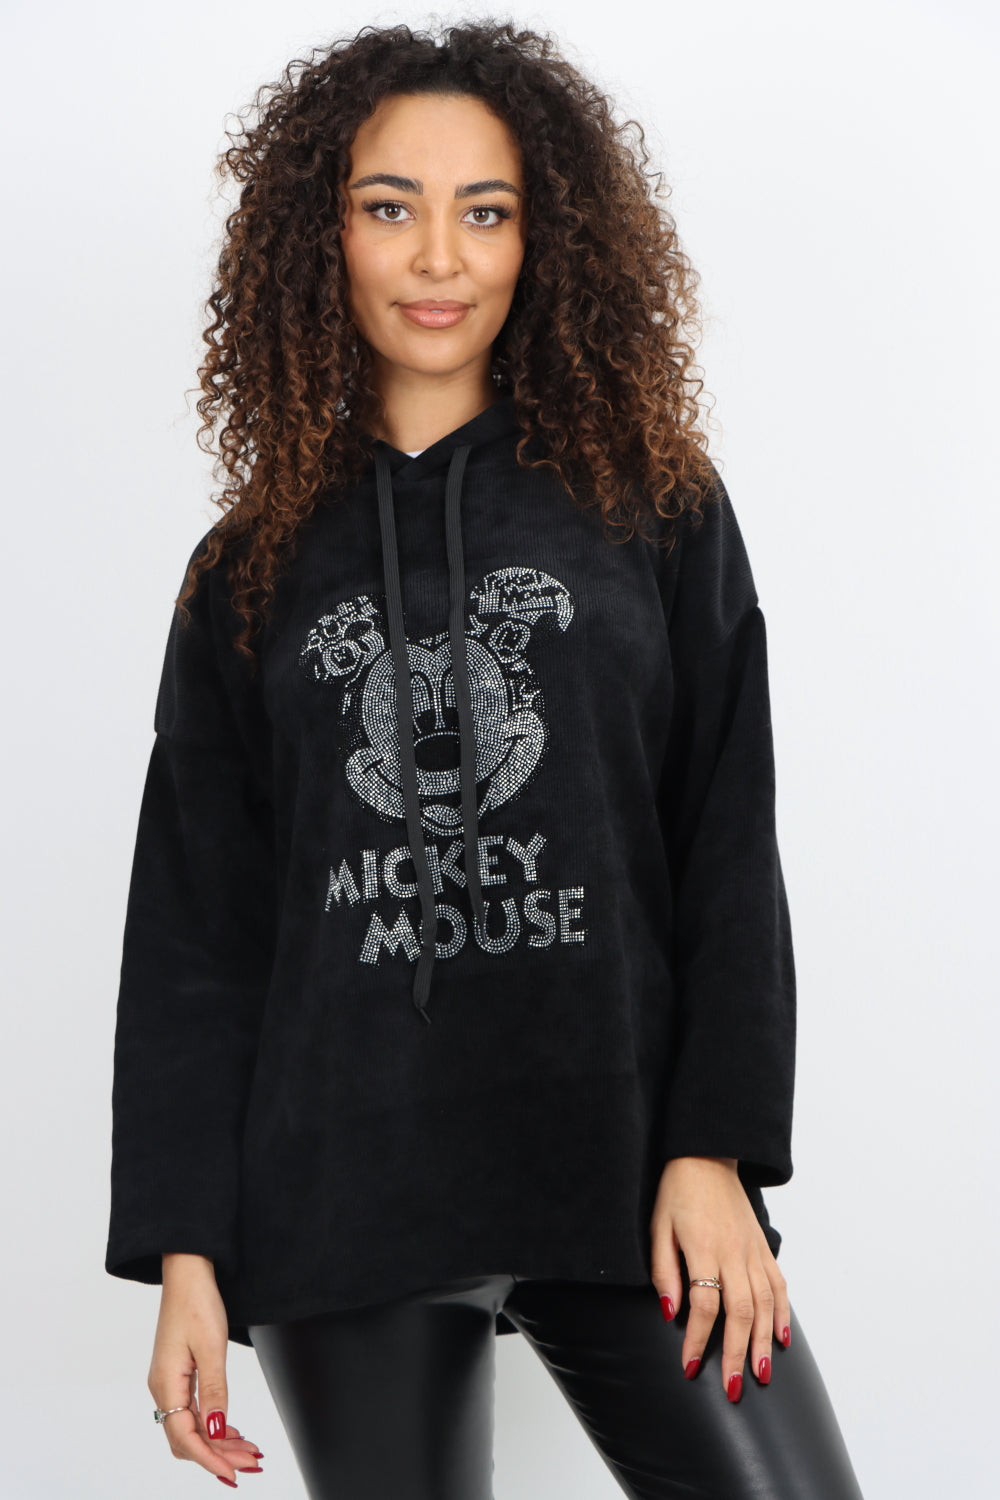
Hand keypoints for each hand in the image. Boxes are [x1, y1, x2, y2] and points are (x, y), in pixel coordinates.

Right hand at [148, 1254, 264, 1486]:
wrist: (188, 1272)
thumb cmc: (197, 1303)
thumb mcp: (212, 1347)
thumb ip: (215, 1391)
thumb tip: (217, 1430)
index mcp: (167, 1384)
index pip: (185, 1438)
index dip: (209, 1459)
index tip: (233, 1474)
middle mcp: (163, 1388)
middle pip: (187, 1438)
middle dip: (218, 1454)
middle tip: (250, 1463)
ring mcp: (169, 1382)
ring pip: (192, 1426)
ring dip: (218, 1441)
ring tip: (248, 1451)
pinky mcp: (178, 1374)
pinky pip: (193, 1410)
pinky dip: (213, 1424)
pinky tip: (231, 1429)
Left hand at [649, 1156, 789, 1400]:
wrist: (706, 1156)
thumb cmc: (677, 1191)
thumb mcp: (658, 1226)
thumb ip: (664, 1270)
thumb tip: (670, 1312)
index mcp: (704, 1248)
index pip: (704, 1305)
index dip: (697, 1339)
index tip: (689, 1366)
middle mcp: (734, 1253)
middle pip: (741, 1312)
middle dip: (736, 1354)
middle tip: (732, 1389)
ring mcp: (753, 1251)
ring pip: (765, 1305)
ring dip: (762, 1343)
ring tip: (760, 1375)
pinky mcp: (763, 1248)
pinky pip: (778, 1286)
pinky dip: (783, 1314)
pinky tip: (780, 1339)